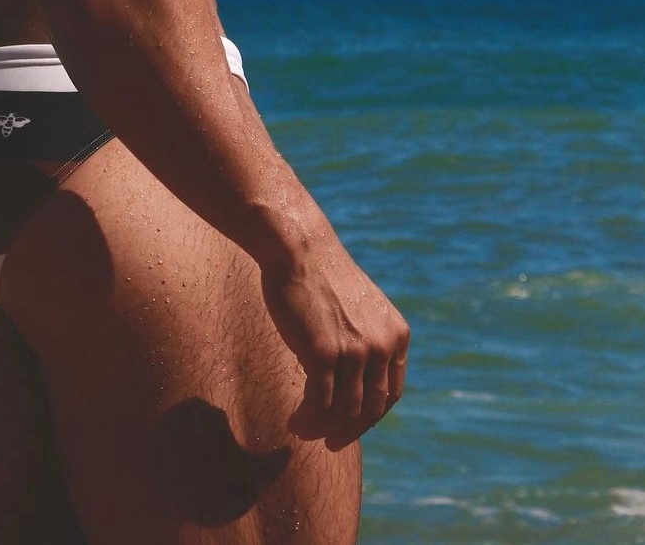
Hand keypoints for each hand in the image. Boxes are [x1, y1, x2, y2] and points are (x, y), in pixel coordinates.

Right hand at [259, 225, 409, 451]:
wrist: (299, 248)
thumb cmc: (322, 275)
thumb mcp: (361, 309)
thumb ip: (367, 339)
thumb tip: (359, 378)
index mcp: (397, 335)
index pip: (390, 394)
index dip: (370, 417)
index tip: (350, 426)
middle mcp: (383, 346)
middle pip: (370, 410)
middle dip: (348, 432)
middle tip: (329, 442)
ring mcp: (355, 351)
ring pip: (343, 412)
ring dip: (322, 429)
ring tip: (302, 430)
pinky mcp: (324, 353)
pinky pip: (319, 403)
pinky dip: (307, 420)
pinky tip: (294, 422)